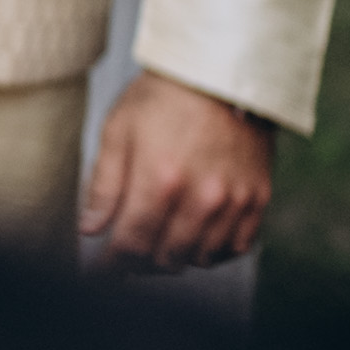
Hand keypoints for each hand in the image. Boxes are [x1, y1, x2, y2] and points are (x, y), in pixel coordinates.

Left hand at [83, 72, 275, 267]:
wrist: (218, 76)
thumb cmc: (161, 100)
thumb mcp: (117, 132)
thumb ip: (104, 186)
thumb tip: (90, 230)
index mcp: (159, 180)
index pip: (131, 243)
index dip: (111, 265)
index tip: (98, 273)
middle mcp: (201, 197)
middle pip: (166, 258)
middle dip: (139, 263)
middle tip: (125, 255)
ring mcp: (234, 202)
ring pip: (200, 258)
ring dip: (174, 258)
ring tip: (156, 242)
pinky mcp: (258, 200)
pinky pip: (235, 248)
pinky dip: (212, 251)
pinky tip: (194, 238)